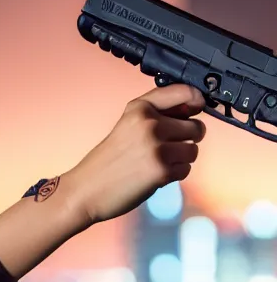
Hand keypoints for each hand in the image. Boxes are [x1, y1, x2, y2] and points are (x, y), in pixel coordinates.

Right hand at [66, 84, 205, 224]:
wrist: (86, 189)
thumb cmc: (108, 160)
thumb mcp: (128, 125)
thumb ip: (157, 113)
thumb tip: (196, 107)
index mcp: (139, 108)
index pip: (185, 92)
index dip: (196, 101)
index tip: (196, 108)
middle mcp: (149, 123)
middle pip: (196, 126)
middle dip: (187, 139)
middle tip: (166, 147)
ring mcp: (156, 147)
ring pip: (193, 150)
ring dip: (180, 159)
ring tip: (156, 162)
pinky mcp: (161, 170)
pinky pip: (185, 169)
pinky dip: (174, 174)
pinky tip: (153, 175)